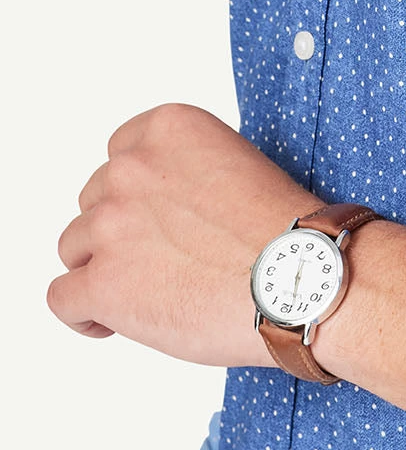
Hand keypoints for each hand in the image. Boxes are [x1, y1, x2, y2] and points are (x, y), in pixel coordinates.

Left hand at [47, 102, 324, 365]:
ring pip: (74, 248)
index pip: (120, 155)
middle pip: (94, 202)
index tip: (156, 217)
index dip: (137, 194)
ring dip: (104, 269)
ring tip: (148, 293)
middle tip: (163, 259)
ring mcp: (111, 224)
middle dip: (121, 231)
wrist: (300, 275)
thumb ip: (186, 172)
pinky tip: (113, 321)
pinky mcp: (102, 282)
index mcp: (168, 128)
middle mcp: (131, 167)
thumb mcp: (236, 164)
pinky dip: (84, 313)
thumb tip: (161, 211)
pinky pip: (61, 298)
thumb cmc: (284, 231)